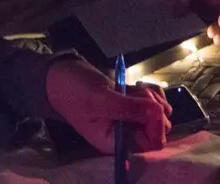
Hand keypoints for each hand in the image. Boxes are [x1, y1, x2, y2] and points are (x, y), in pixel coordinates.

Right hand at [46, 59, 171, 153]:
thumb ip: (127, 109)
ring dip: (152, 97)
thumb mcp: (100, 100)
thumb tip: (157, 112)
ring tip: (136, 88)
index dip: (156, 126)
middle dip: (155, 108)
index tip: (150, 106)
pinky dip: (150, 91)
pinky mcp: (129, 103)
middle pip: (158, 127)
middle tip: (141, 94)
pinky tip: (137, 84)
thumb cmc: (74, 91)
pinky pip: (152, 100)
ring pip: (158, 112)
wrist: (61, 76)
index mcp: (115, 141)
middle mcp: (124, 132)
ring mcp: (128, 117)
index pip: (149, 143)